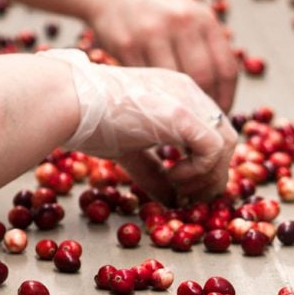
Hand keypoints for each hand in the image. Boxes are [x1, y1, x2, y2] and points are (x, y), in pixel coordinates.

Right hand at [43, 50, 236, 201]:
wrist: (67, 100)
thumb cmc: (87, 120)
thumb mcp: (130, 150)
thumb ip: (155, 173)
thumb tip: (174, 203)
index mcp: (177, 94)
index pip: (211, 130)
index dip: (205, 164)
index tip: (184, 187)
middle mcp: (188, 91)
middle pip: (226, 137)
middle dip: (213, 174)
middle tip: (190, 197)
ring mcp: (187, 99)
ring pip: (227, 144)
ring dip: (207, 176)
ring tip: (177, 187)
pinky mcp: (182, 114)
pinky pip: (214, 148)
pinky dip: (200, 171)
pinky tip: (172, 176)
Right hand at [82, 0, 238, 111]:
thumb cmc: (155, 10)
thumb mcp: (188, 17)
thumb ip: (205, 47)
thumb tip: (221, 94)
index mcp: (204, 19)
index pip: (227, 69)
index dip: (227, 98)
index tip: (220, 117)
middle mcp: (182, 23)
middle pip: (203, 79)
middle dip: (203, 108)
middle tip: (199, 125)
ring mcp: (153, 33)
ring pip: (172, 83)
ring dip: (176, 106)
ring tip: (177, 118)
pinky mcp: (127, 44)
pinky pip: (144, 80)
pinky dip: (150, 96)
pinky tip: (152, 103)